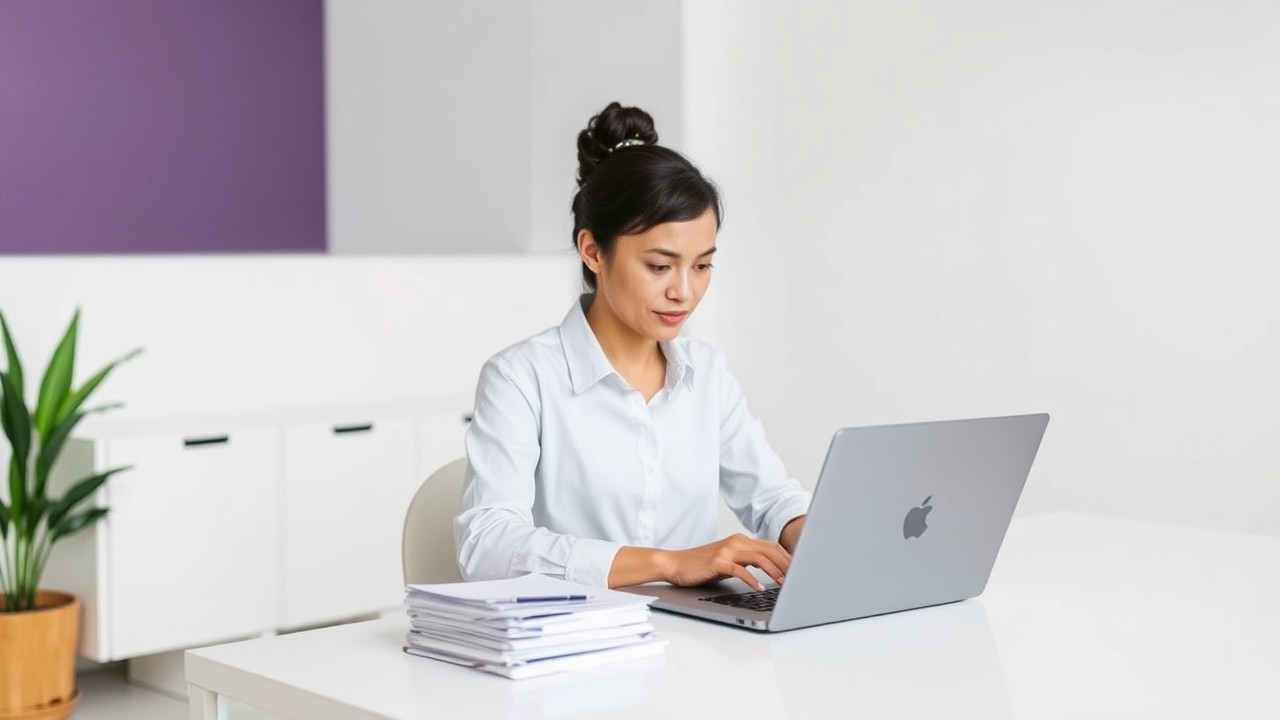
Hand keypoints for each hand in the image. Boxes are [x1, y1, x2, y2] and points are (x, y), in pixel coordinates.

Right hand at [665, 533, 790, 590]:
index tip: (799, 569)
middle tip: (798, 577)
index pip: (771, 546)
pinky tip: (759, 588)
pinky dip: (752, 579)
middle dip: (786, 563)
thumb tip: (770, 570)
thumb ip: (746, 561)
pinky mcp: (718, 562)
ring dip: (774, 570)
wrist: (676, 563)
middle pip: (769, 550)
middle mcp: (736, 542)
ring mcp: (727, 550)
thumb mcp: (728, 560)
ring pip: (758, 557)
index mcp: (740, 540)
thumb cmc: (701, 565)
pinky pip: (740, 570)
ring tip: (783, 582)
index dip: (787, 557)